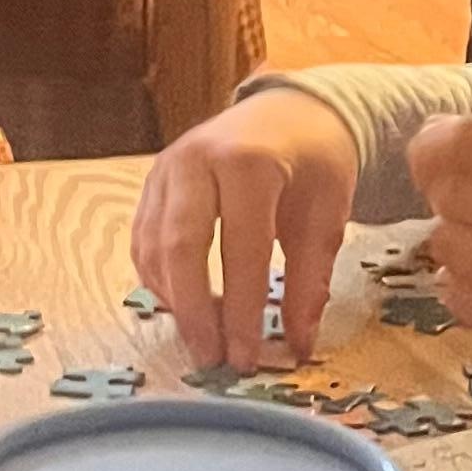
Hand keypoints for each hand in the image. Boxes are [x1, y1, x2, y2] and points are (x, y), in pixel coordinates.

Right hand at [132, 84, 357, 367]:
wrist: (289, 111)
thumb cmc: (314, 161)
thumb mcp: (327, 216)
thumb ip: (310, 281)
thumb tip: (298, 346)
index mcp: (248, 162)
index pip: (242, 250)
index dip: (242, 309)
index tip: (245, 357)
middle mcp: (197, 160)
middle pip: (182, 249)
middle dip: (195, 312)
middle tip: (211, 360)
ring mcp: (166, 170)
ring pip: (154, 248)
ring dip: (174, 302)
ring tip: (202, 342)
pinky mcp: (152, 183)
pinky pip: (144, 241)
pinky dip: (160, 281)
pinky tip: (185, 309)